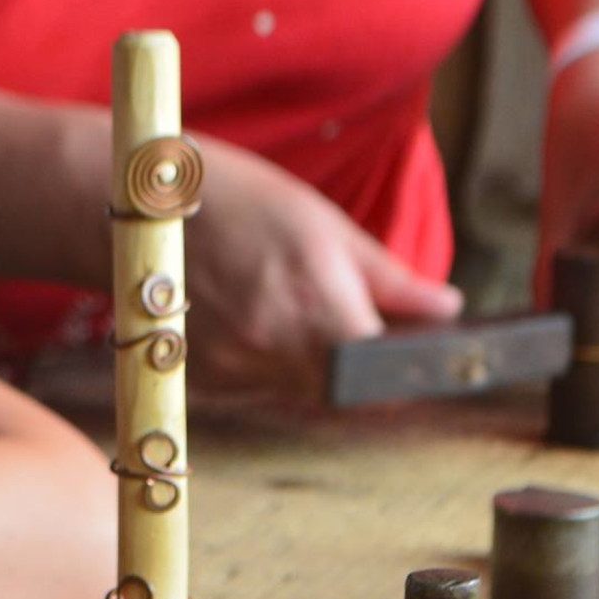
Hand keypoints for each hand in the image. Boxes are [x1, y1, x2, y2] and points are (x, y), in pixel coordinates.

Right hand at [185, 136, 462, 395]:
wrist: (151, 208)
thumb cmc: (248, 202)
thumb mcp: (330, 227)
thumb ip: (392, 280)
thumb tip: (448, 310)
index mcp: (318, 302)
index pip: (378, 380)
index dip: (398, 381)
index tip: (409, 370)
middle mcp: (276, 343)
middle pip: (339, 397)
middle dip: (357, 379)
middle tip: (357, 341)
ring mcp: (236, 365)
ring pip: (298, 394)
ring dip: (314, 371)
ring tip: (297, 315)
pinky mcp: (205, 377)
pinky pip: (257, 387)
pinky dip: (270, 364)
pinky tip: (254, 320)